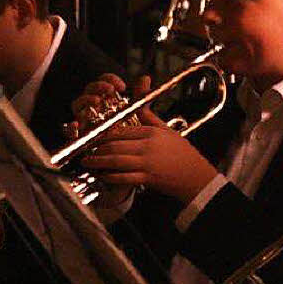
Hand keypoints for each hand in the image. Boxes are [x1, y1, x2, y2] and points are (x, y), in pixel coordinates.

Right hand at [68, 74, 160, 138]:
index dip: (109, 80)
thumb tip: (145, 78)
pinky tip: (77, 124)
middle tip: (109, 89)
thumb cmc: (134, 139)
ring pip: (78, 106)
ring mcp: (86, 122)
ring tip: (97, 101)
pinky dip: (70, 127)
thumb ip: (140, 97)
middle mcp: (95, 109)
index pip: (104, 84)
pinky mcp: (80, 138)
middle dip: (97, 87)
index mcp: (108, 101)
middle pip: (89, 92)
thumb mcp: (141, 117)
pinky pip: (69, 131)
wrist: (132, 162)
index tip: (122, 86)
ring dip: (86, 100)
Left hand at [72, 75, 213, 204]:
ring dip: (98, 162)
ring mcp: (147, 163)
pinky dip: (110, 176)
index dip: (104, 135)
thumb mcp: (168, 131)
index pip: (122, 131)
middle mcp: (148, 147)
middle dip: (97, 149)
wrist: (196, 177)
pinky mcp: (148, 178)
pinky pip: (124, 177)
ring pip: (116, 161)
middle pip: (115, 145)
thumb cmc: (183, 154)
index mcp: (151, 133)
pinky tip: (103, 175)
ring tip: (88, 162)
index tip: (95, 137)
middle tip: (86, 151)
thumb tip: (139, 104)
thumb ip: (150, 118)